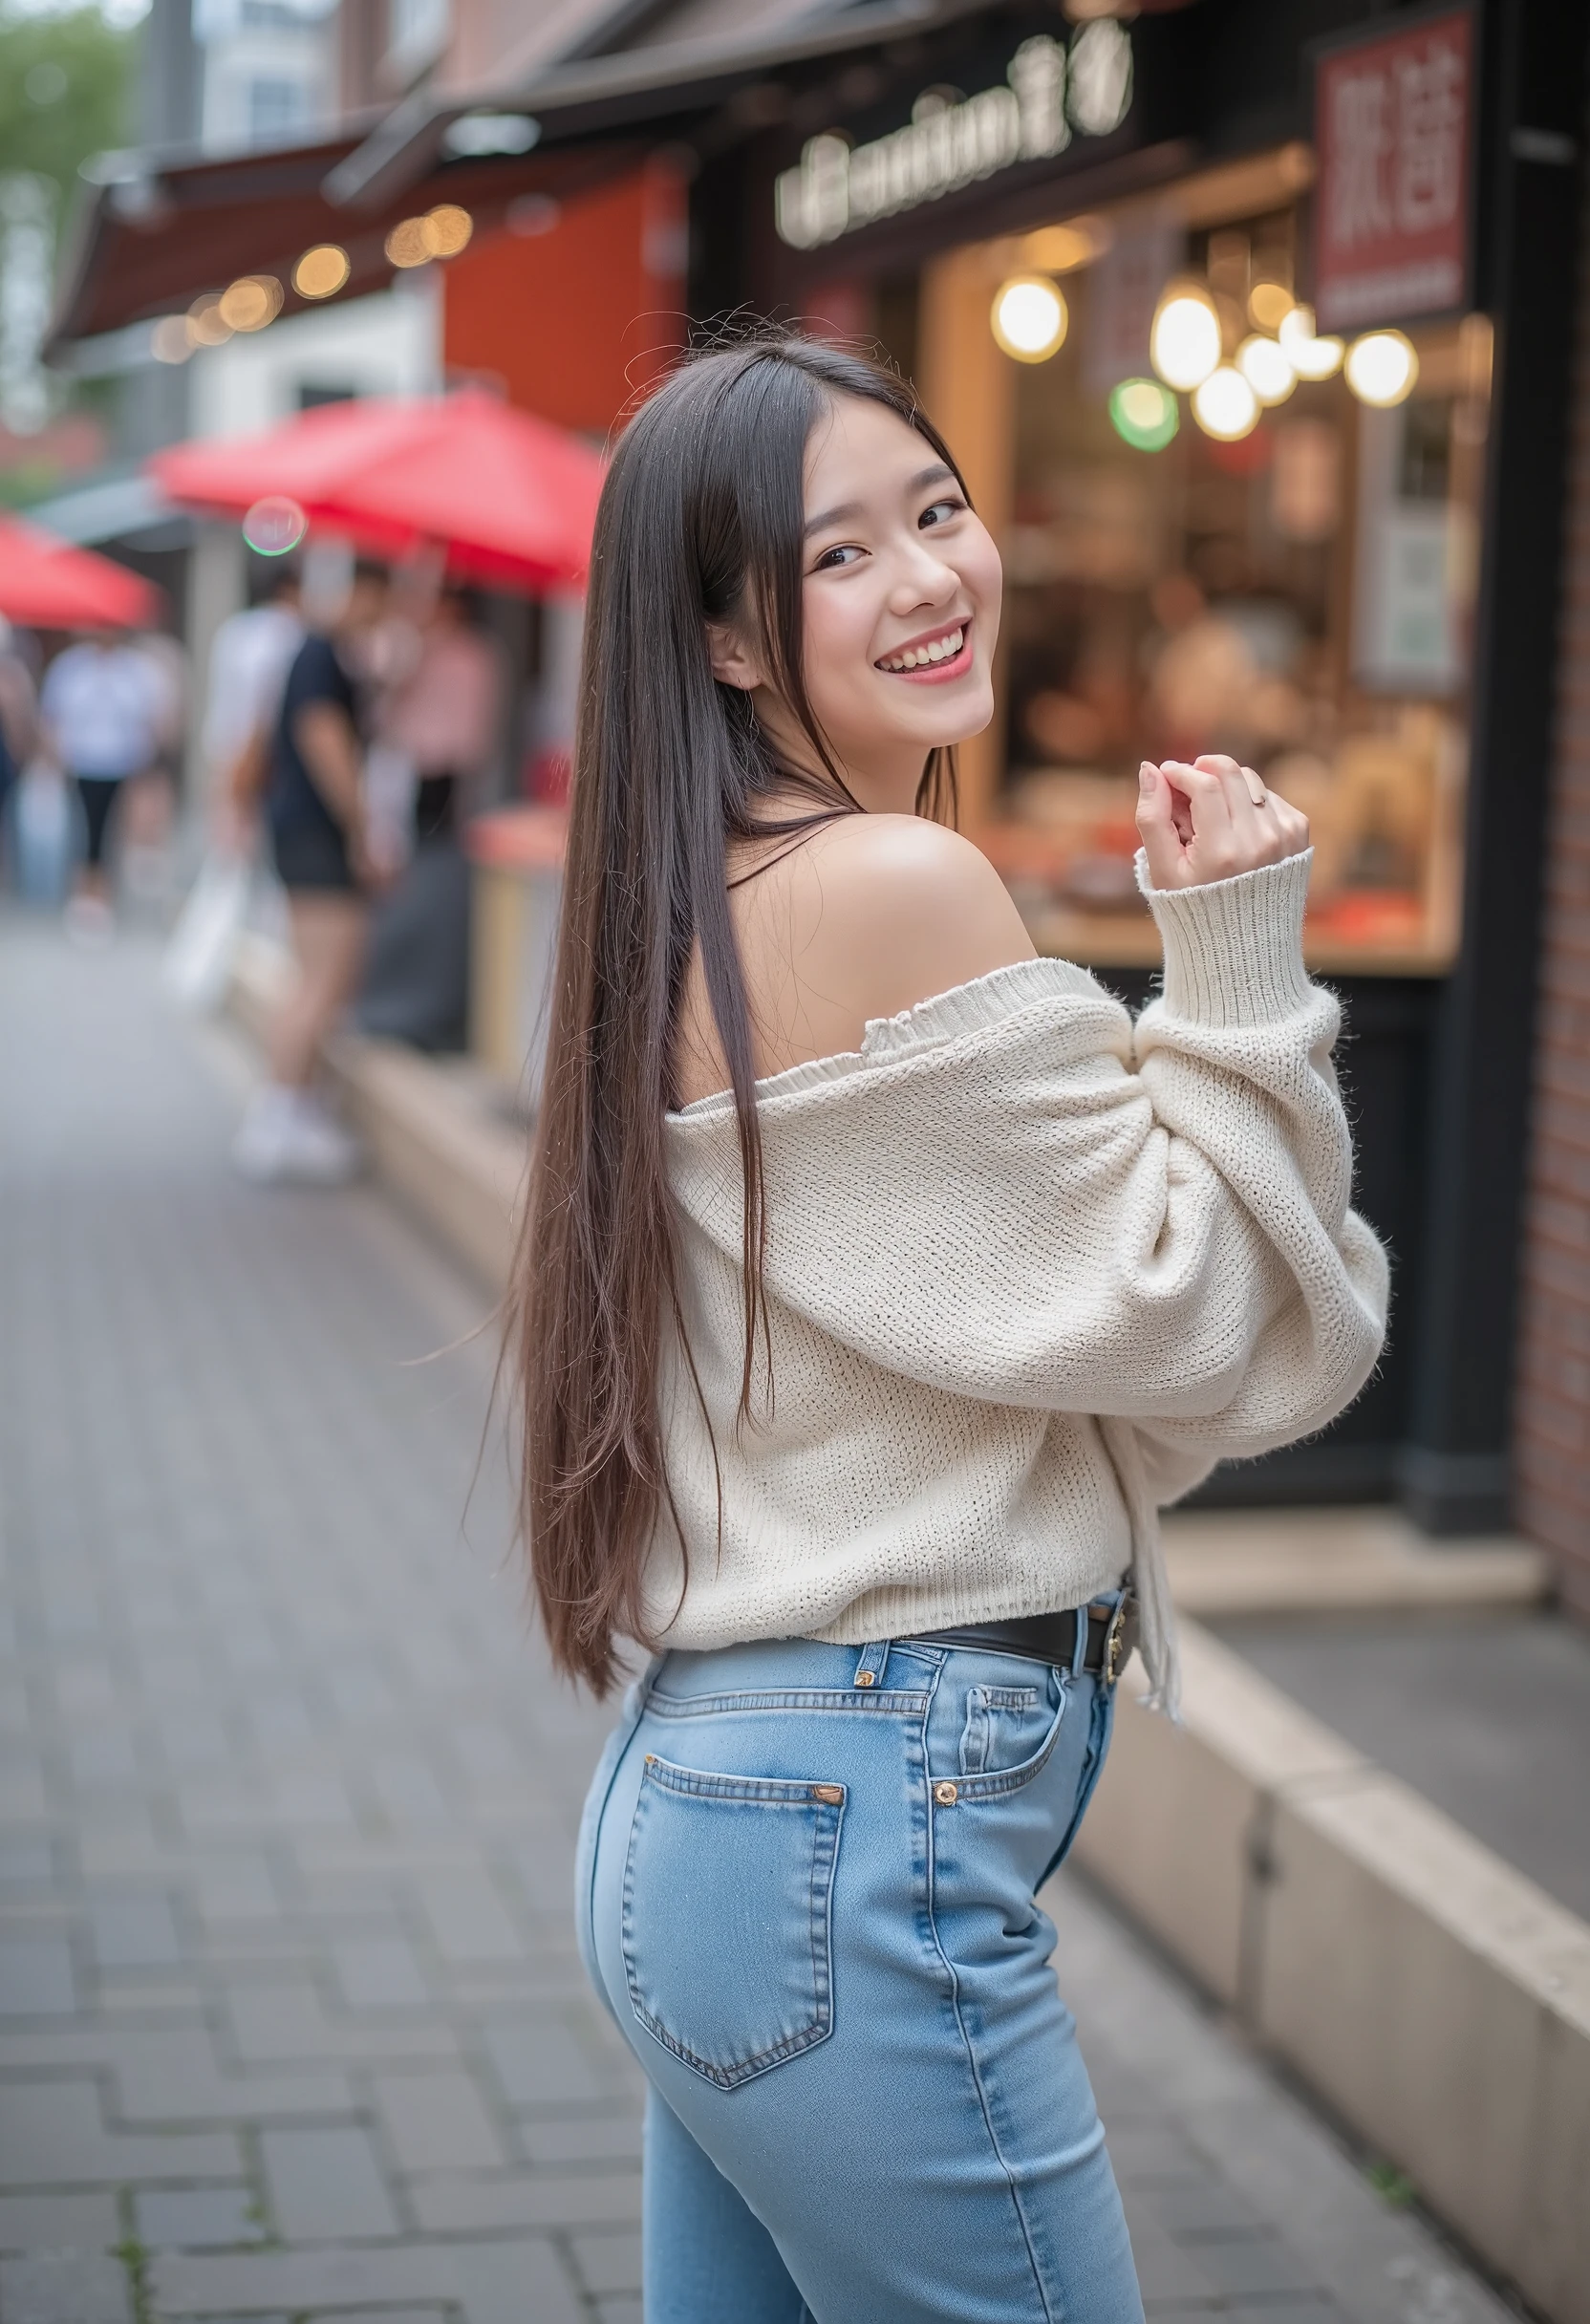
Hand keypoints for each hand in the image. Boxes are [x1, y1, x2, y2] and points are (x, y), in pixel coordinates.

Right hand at [1136, 753, 1309, 890]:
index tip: (1167, 773)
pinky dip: (1248, 802)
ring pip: (1251, 781)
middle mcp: (1259, 840)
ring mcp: (1284, 835)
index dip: (1182, 772)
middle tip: (1187, 783)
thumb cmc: (1195, 907)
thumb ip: (1152, 818)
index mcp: (1223, 851)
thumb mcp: (1163, 870)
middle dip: (1204, 769)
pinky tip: (1235, 827)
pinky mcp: (1298, 833)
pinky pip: (1269, 796)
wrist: (1244, 940)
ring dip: (1226, 786)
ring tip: (1210, 815)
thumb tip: (1149, 769)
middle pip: (1231, 774)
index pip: (1205, 785)